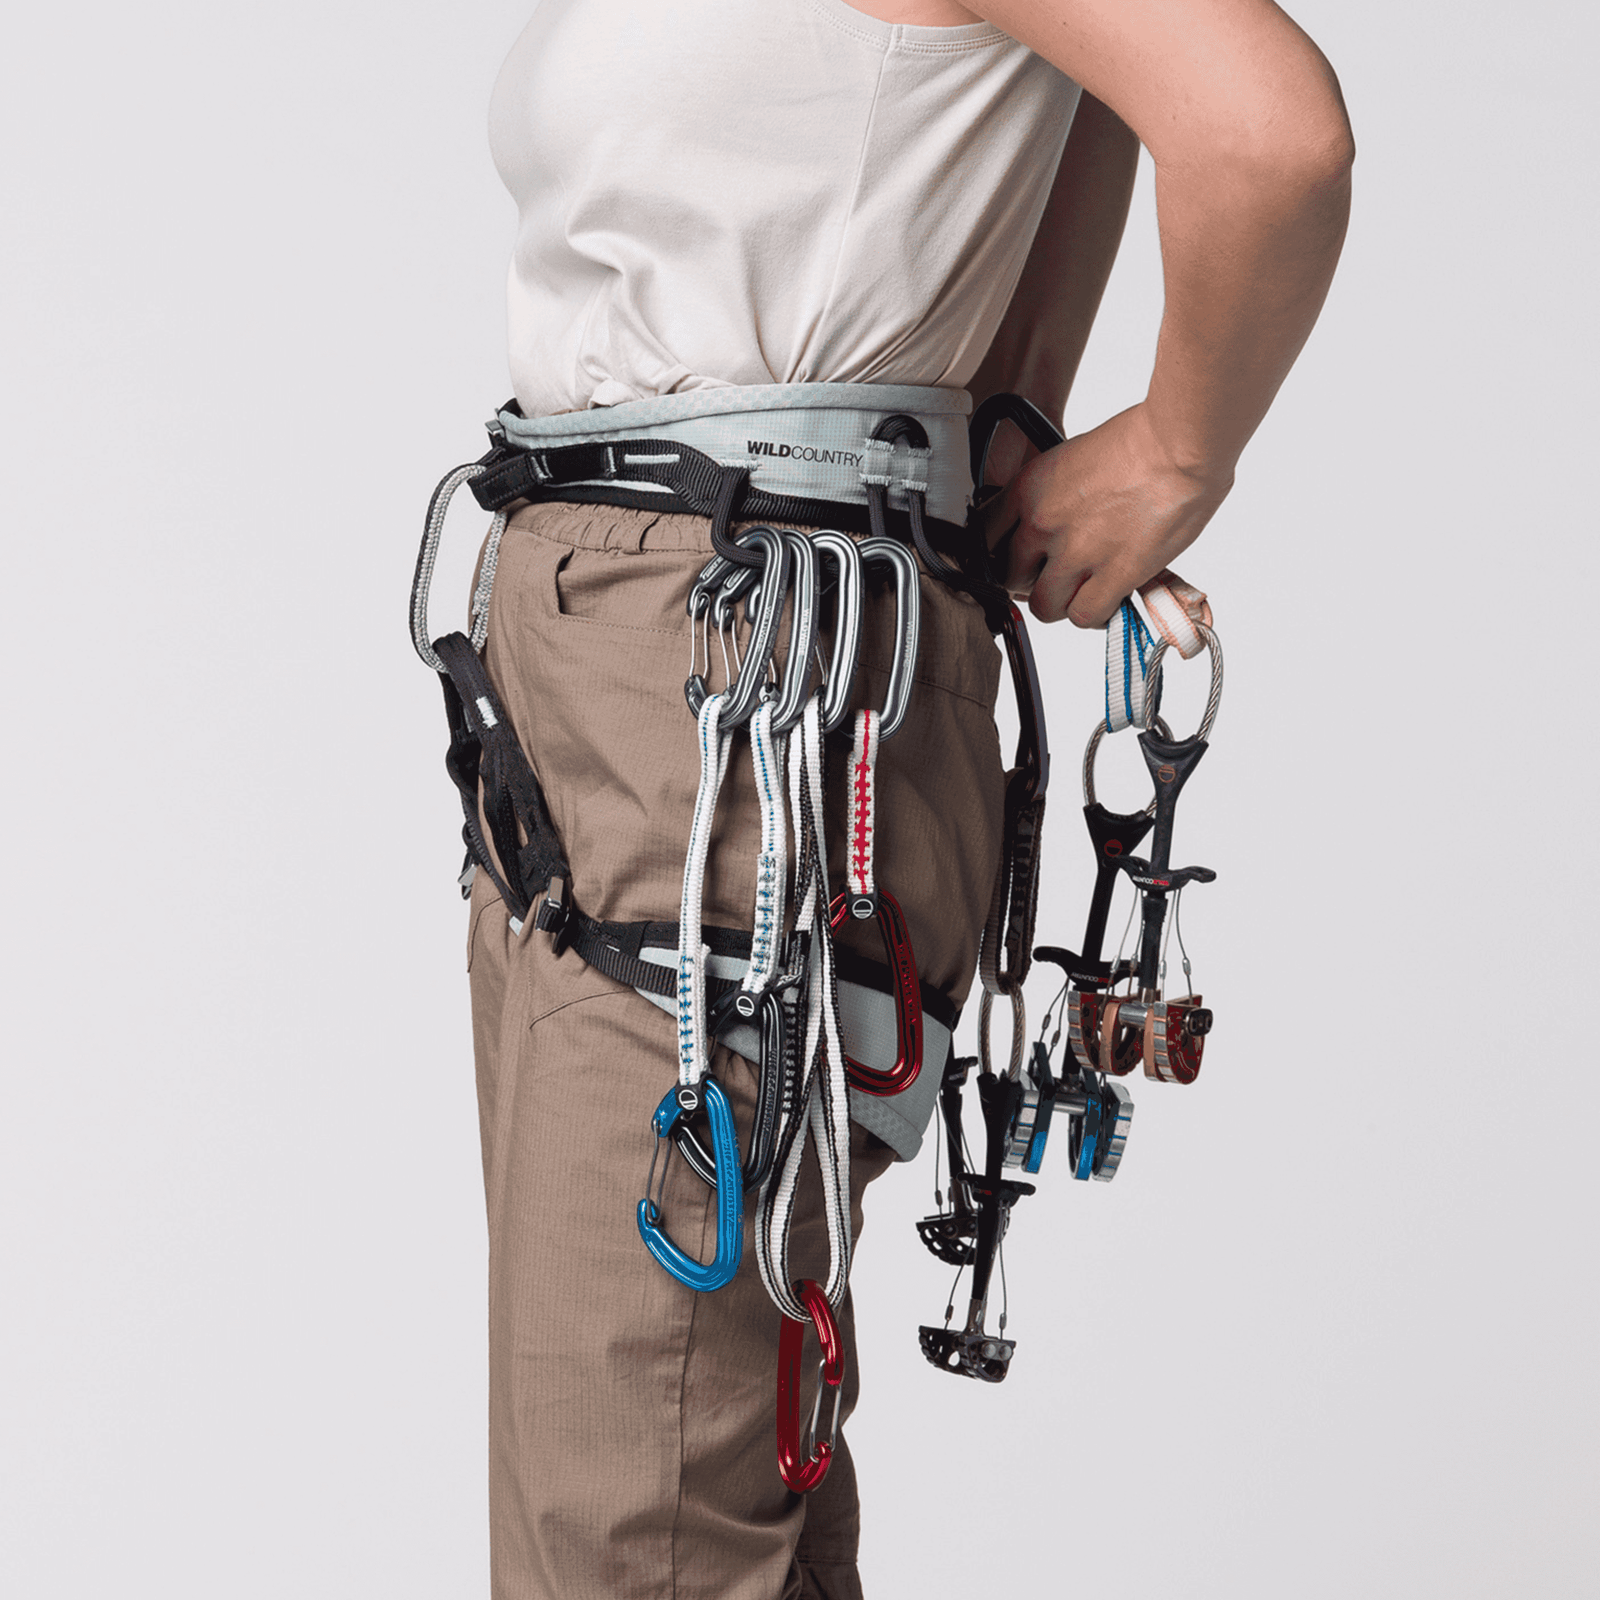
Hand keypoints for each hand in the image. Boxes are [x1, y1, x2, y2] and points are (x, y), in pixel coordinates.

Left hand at [988, 403, 1231, 626]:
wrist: (1180, 444)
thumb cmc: (1141, 440)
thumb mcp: (1074, 458)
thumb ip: (1053, 494)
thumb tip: (1054, 521)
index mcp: (1029, 488)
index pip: (985, 538)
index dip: (999, 555)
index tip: (1015, 559)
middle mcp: (1044, 523)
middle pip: (1010, 579)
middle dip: (1031, 582)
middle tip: (1054, 578)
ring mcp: (1076, 553)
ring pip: (1044, 607)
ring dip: (1062, 604)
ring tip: (1083, 591)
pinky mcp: (1112, 575)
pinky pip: (1084, 616)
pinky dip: (1094, 614)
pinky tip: (1107, 599)